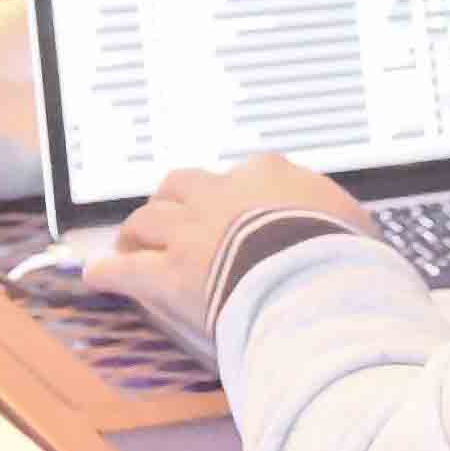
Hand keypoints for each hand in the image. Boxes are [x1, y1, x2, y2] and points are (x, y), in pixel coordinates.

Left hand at [85, 157, 370, 334]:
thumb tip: (349, 236)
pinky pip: (129, 271)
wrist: (311, 276)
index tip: (237, 206)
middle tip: (169, 217)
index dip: (236, 193)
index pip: (245, 174)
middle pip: (182, 186)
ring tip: (129, 242)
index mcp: (268, 175)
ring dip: (137, 231)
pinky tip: (96, 275)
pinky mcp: (170, 274)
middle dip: (173, 201)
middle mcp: (221, 195)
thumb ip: (338, 221)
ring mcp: (192, 233)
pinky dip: (109, 272)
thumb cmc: (342, 253)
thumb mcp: (353, 223)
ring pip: (149, 220)